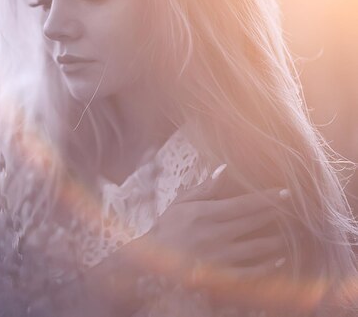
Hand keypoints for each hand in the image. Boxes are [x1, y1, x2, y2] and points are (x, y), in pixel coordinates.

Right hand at [146, 164, 292, 283]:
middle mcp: (214, 235)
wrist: (152, 264)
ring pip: (257, 247)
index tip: (286, 192)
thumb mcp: (181, 204)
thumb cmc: (167, 229)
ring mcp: (219, 257)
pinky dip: (268, 265)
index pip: (243, 204)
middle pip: (254, 222)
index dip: (267, 198)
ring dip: (277, 239)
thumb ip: (204, 189)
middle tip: (295, 208)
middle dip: (276, 214)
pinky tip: (278, 258)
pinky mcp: (221, 277)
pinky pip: (251, 272)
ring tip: (292, 232)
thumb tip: (224, 170)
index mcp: (204, 215)